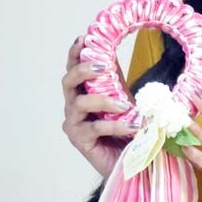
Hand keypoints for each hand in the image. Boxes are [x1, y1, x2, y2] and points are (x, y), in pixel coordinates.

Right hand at [61, 36, 140, 178]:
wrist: (127, 162)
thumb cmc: (123, 131)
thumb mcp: (122, 100)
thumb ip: (115, 81)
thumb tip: (115, 54)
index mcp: (82, 92)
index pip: (73, 69)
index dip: (75, 53)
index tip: (82, 38)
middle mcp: (73, 106)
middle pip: (68, 81)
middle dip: (84, 70)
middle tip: (102, 67)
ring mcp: (74, 124)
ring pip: (80, 103)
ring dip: (104, 101)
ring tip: (126, 106)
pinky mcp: (80, 140)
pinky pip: (95, 128)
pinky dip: (116, 126)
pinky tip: (133, 127)